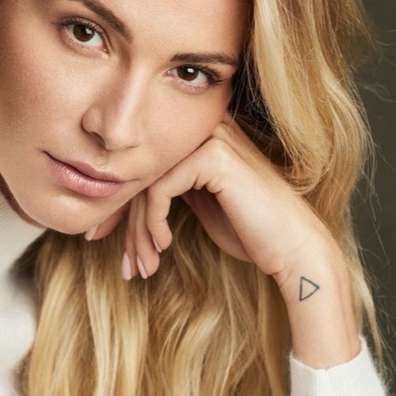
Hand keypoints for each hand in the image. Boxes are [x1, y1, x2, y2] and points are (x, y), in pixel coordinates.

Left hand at [86, 114, 361, 367]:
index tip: (102, 236)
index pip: (144, 166)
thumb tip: (118, 198)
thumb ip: (168, 188)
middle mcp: (203, 129)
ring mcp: (210, 137)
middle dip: (125, 224)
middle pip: (141, 174)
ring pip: (146, 184)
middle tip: (123, 263)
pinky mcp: (212, 156)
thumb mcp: (199, 204)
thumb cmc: (249, 231)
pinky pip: (159, 190)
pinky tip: (164, 245)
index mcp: (198, 137)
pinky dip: (154, 223)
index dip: (120, 205)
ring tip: (141, 267)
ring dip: (139, 233)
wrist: (293, 248)